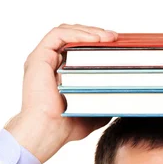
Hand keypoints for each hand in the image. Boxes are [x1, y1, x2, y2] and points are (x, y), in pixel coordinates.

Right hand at [4, 23, 117, 162]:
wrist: (48, 132)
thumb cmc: (66, 127)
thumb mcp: (93, 112)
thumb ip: (104, 101)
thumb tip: (123, 97)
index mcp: (61, 72)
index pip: (79, 49)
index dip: (97, 44)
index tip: (116, 45)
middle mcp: (51, 63)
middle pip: (73, 38)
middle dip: (96, 34)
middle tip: (115, 38)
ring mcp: (43, 59)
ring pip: (66, 32)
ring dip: (89, 32)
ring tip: (108, 37)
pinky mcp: (39, 57)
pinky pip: (58, 35)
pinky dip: (77, 34)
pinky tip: (94, 39)